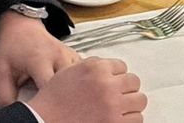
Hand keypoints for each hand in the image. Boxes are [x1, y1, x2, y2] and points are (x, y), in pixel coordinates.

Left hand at [0, 11, 80, 106]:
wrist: (22, 27)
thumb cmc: (12, 48)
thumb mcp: (0, 73)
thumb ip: (5, 97)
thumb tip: (15, 114)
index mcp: (39, 59)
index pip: (51, 88)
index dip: (48, 105)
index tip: (43, 112)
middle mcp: (59, 56)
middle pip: (71, 86)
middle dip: (64, 101)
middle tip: (53, 109)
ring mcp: (70, 56)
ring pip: (82, 81)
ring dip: (74, 93)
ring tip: (62, 102)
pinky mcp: (76, 58)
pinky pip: (85, 76)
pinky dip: (80, 85)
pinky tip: (70, 91)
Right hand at [28, 57, 145, 122]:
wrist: (44, 120)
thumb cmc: (53, 101)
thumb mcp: (70, 71)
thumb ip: (92, 66)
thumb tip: (108, 68)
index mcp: (96, 68)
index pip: (122, 66)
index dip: (115, 76)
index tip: (112, 83)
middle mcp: (107, 84)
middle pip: (134, 82)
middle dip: (125, 89)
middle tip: (117, 97)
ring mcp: (112, 105)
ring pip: (139, 101)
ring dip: (130, 105)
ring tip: (119, 109)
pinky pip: (137, 119)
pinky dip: (129, 120)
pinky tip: (117, 119)